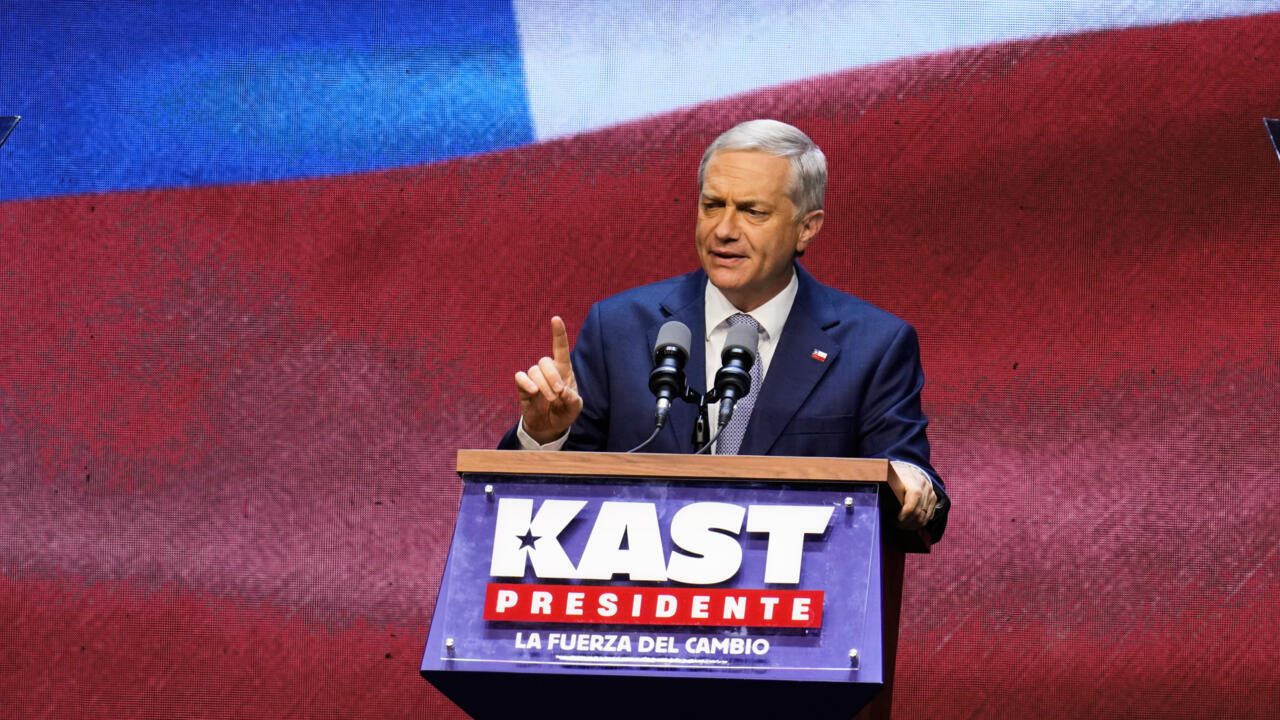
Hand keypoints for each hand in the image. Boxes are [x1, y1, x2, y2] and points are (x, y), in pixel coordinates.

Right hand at [514, 316, 582, 443]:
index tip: (555, 318)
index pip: (560, 348)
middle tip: (558, 393)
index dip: (558, 333)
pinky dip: (527, 383)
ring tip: (551, 399)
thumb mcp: (575, 408)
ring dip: (544, 385)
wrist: (549, 426)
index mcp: (564, 370)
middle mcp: (548, 370)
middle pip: (545, 361)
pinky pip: (520, 377)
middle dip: (552, 377)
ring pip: (534, 370)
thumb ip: (573, 400)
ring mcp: (535, 378)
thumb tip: (563, 391)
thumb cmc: (564, 412)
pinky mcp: (523, 386)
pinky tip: (534, 391)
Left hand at [889, 461, 936, 530]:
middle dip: (907, 521)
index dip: (907, 510)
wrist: (906, 471)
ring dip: (913, 524)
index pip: (915, 495)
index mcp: (911, 477)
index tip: (898, 519)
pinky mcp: (933, 498)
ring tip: (902, 526)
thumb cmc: (893, 476)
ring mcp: (930, 491)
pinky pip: (928, 515)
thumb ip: (884, 485)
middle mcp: (923, 484)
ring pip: (924, 515)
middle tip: (896, 525)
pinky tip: (910, 525)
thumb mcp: (887, 478)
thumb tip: (878, 497)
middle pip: (918, 509)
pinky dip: (919, 523)